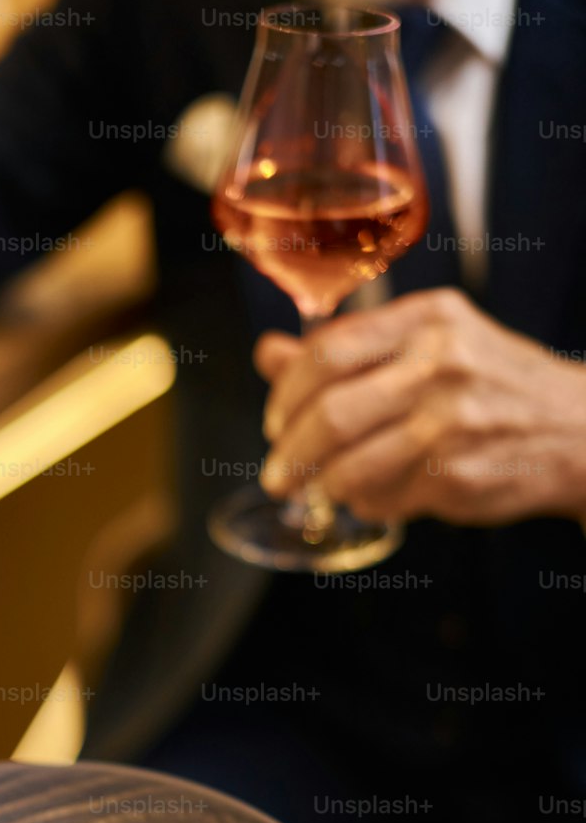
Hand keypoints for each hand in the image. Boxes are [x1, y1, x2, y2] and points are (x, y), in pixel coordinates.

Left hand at [256, 289, 585, 524]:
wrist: (577, 428)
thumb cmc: (490, 383)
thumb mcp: (428, 343)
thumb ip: (347, 350)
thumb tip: (267, 354)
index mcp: (428, 319)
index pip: (327, 352)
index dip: (285, 394)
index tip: (274, 421)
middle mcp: (441, 364)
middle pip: (330, 413)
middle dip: (289, 451)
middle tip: (277, 472)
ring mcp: (452, 423)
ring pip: (350, 465)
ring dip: (321, 484)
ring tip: (317, 487)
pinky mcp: (458, 476)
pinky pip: (384, 498)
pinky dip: (365, 502)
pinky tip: (372, 495)